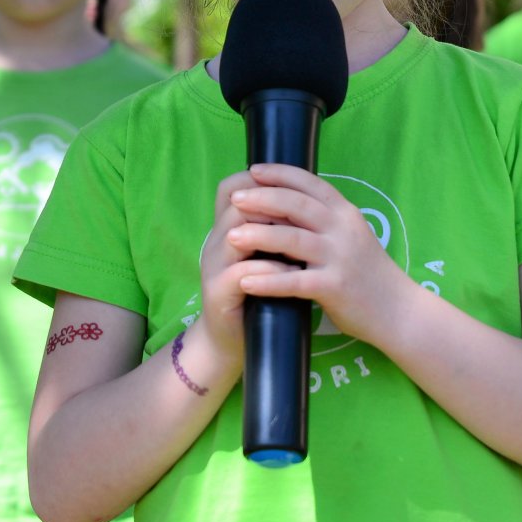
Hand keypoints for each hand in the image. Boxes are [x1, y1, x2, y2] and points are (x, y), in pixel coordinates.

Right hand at [194, 170, 296, 371]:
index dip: (262, 180)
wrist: (229, 341)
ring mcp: (213, 266)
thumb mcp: (264, 255)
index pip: (232, 186)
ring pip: (238, 233)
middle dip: (275, 205)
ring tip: (302, 243)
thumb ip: (275, 229)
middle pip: (238, 205)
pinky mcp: (217, 292)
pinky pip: (243, 272)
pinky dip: (273, 270)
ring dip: (275, 235)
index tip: (294, 188)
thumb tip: (308, 199)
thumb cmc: (257, 294)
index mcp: (226, 227)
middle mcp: (215, 241)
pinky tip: (294, 272)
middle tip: (306, 214)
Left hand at [225, 163, 413, 346]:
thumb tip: (288, 206)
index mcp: (345, 213)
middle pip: (297, 204)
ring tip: (230, 237)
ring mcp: (340, 257)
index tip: (253, 171)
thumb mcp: (352, 236)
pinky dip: (269, 280)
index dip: (280, 173)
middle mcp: (343, 229)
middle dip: (262, 198)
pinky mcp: (335, 286)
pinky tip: (246, 281)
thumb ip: (326, 221)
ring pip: (293, 238)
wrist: (398, 310)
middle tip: (235, 198)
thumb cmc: (368, 274)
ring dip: (258, 235)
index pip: (310, 183)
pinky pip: (295, 281)